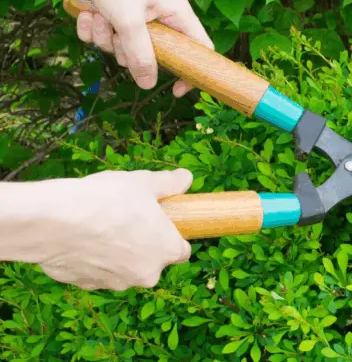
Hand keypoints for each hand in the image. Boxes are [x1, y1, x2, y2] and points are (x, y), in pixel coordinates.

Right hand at [35, 169, 193, 290]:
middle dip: (143, 246)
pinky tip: (81, 239)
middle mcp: (146, 274)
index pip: (182, 251)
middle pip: (152, 262)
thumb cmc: (106, 200)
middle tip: (127, 220)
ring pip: (124, 269)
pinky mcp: (86, 285)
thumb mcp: (143, 183)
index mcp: (167, 251)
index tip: (161, 224)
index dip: (173, 237)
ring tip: (101, 227)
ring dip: (118, 255)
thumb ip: (169, 183)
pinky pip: (96, 272)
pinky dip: (92, 259)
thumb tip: (185, 179)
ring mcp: (116, 283)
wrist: (54, 221)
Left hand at [60, 0, 212, 96]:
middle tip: (118, 36)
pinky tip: (87, 12)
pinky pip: (103, 37)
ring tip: (99, 15)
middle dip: (127, 52)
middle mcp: (159, 17)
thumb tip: (149, 85)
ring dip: (104, 37)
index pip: (198, 49)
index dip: (192, 72)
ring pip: (123, 48)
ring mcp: (136, 17)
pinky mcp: (114, 15)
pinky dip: (91, 29)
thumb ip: (140, 54)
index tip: (176, 90)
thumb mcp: (129, 20)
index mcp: (176, 14)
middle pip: (152, 55)